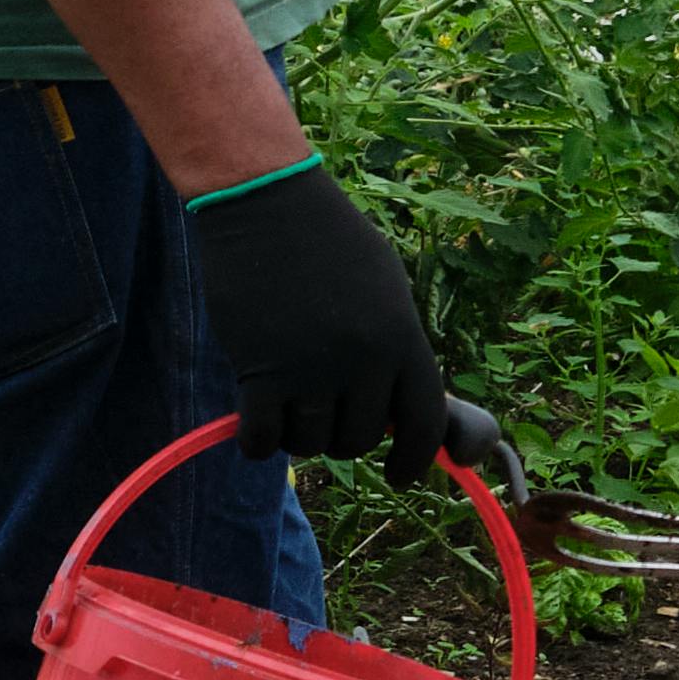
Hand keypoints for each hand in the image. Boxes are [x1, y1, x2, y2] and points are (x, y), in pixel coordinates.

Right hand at [187, 164, 449, 478]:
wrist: (268, 204)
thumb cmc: (331, 240)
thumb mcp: (386, 287)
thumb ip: (398, 347)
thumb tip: (404, 413)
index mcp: (404, 337)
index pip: (423, 421)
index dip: (416, 458)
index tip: (402, 475)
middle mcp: (365, 361)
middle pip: (360, 439)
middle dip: (343, 438)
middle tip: (323, 412)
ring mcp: (313, 369)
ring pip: (312, 443)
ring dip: (300, 434)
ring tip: (288, 400)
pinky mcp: (260, 373)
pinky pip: (264, 439)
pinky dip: (258, 441)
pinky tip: (255, 422)